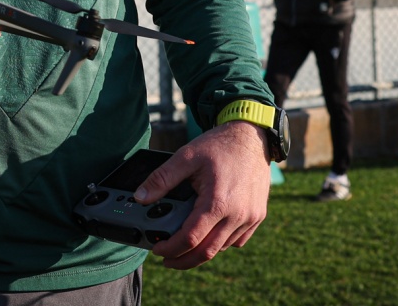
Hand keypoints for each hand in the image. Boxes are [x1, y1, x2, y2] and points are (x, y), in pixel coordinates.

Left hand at [133, 121, 269, 269]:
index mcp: (217, 202)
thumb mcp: (186, 156)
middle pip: (207, 252)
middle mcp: (237, 214)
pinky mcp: (258, 216)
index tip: (158, 249)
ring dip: (202, 251)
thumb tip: (140, 197)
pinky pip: (237, 241)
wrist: (251, 136)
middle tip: (168, 259)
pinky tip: (208, 235)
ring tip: (185, 244)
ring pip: (222, 247)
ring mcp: (250, 217)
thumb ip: (162, 178)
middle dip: (183, 260)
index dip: (171, 248)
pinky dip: (221, 243)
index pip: (190, 238)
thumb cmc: (219, 145)